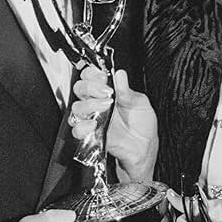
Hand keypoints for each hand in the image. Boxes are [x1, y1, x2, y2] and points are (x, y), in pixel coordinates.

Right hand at [70, 66, 157, 181]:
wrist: (145, 147)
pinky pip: (76, 129)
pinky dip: (82, 126)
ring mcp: (93, 119)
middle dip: (90, 86)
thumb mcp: (139, 103)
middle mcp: (97, 103)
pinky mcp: (91, 135)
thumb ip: (127, 90)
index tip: (103, 77)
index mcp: (108, 92)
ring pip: (77, 107)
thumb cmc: (143, 124)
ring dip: (89, 104)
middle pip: (79, 88)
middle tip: (105, 91)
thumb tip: (120, 74)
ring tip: (106, 107)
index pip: (90, 76)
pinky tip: (94, 124)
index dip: (92, 73)